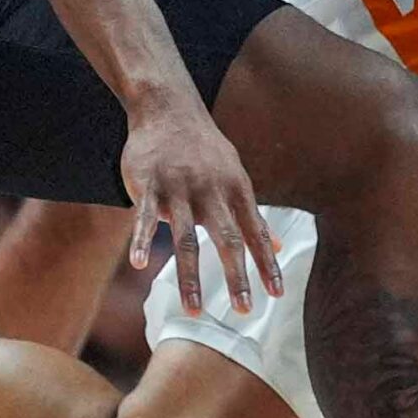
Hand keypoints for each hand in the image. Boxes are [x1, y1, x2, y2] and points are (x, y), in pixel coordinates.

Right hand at [120, 97, 283, 315]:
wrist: (169, 108)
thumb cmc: (205, 149)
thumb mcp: (236, 177)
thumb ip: (253, 215)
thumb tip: (277, 246)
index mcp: (235, 190)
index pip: (255, 233)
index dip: (266, 264)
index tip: (277, 294)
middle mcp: (211, 191)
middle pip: (226, 239)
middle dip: (236, 276)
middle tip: (243, 309)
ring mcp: (179, 188)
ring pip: (185, 238)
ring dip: (190, 277)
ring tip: (194, 309)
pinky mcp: (149, 184)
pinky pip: (145, 217)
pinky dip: (143, 241)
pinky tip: (140, 264)